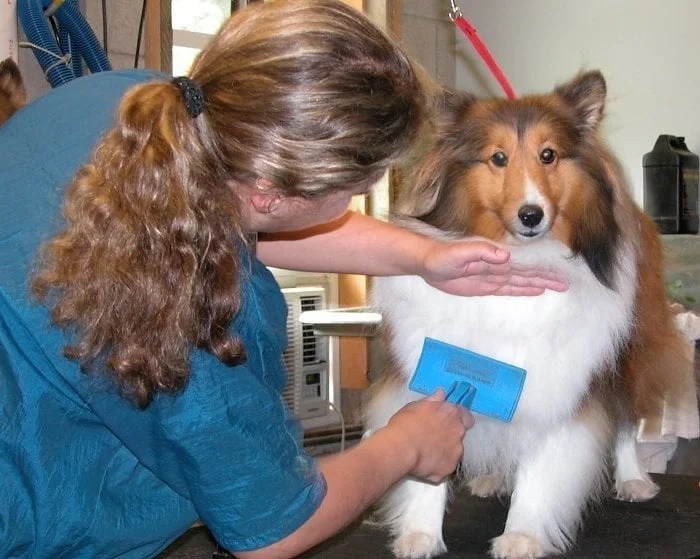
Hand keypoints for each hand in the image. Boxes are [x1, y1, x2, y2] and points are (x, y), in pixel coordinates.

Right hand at [384, 389, 473, 482]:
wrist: (400, 448)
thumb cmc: (405, 424)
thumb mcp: (415, 406)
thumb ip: (432, 400)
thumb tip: (441, 394)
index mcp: (451, 413)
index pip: (465, 415)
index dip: (457, 418)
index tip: (447, 421)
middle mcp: (458, 431)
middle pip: (460, 433)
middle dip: (450, 435)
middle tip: (433, 437)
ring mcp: (456, 451)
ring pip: (454, 451)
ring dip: (445, 450)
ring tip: (427, 452)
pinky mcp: (450, 468)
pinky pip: (446, 466)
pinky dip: (438, 465)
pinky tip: (425, 463)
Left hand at [419, 239, 567, 295]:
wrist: (427, 263)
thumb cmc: (441, 255)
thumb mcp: (460, 252)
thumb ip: (482, 252)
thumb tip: (505, 256)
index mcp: (495, 257)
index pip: (524, 264)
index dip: (541, 268)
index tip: (559, 272)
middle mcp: (498, 266)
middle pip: (528, 273)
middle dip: (547, 277)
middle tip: (566, 283)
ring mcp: (493, 276)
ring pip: (521, 281)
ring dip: (539, 283)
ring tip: (558, 286)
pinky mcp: (485, 286)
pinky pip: (508, 288)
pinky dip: (523, 289)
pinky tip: (536, 290)